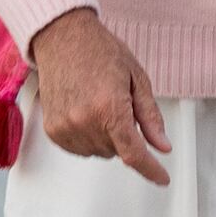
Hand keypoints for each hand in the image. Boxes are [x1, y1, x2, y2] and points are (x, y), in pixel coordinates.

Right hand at [30, 7, 171, 186]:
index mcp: (109, 108)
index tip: (162, 179)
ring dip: (107, 137)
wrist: (62, 38)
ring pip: (99, 152)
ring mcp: (65, 127)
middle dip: (126, 135)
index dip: (151, 170)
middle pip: (117, 151)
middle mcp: (84, 121)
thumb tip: (163, 146)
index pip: (133, 154)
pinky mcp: (53, 130)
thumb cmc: (101, 51)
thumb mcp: (137, 78)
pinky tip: (86, 110)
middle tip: (120, 104)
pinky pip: (80, 149)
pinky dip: (89, 137)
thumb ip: (150, 116)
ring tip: (100, 102)